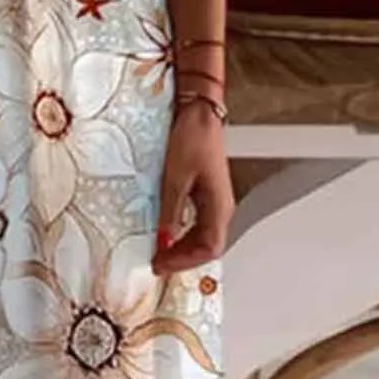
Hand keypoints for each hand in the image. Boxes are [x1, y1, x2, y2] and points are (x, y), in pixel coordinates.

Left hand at [154, 102, 232, 275]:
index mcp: (219, 205)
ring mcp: (215, 202)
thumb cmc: (192, 139)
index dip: (185, 261)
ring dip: (183, 249)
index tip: (161, 265)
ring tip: (160, 253)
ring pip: (204, 238)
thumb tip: (164, 239)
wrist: (198, 113)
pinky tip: (166, 235)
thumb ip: (170, 211)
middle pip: (208, 247)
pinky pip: (198, 225)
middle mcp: (221, 207)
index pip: (209, 247)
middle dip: (183, 259)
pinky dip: (183, 236)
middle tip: (157, 263)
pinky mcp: (205, 195)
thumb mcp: (174, 177)